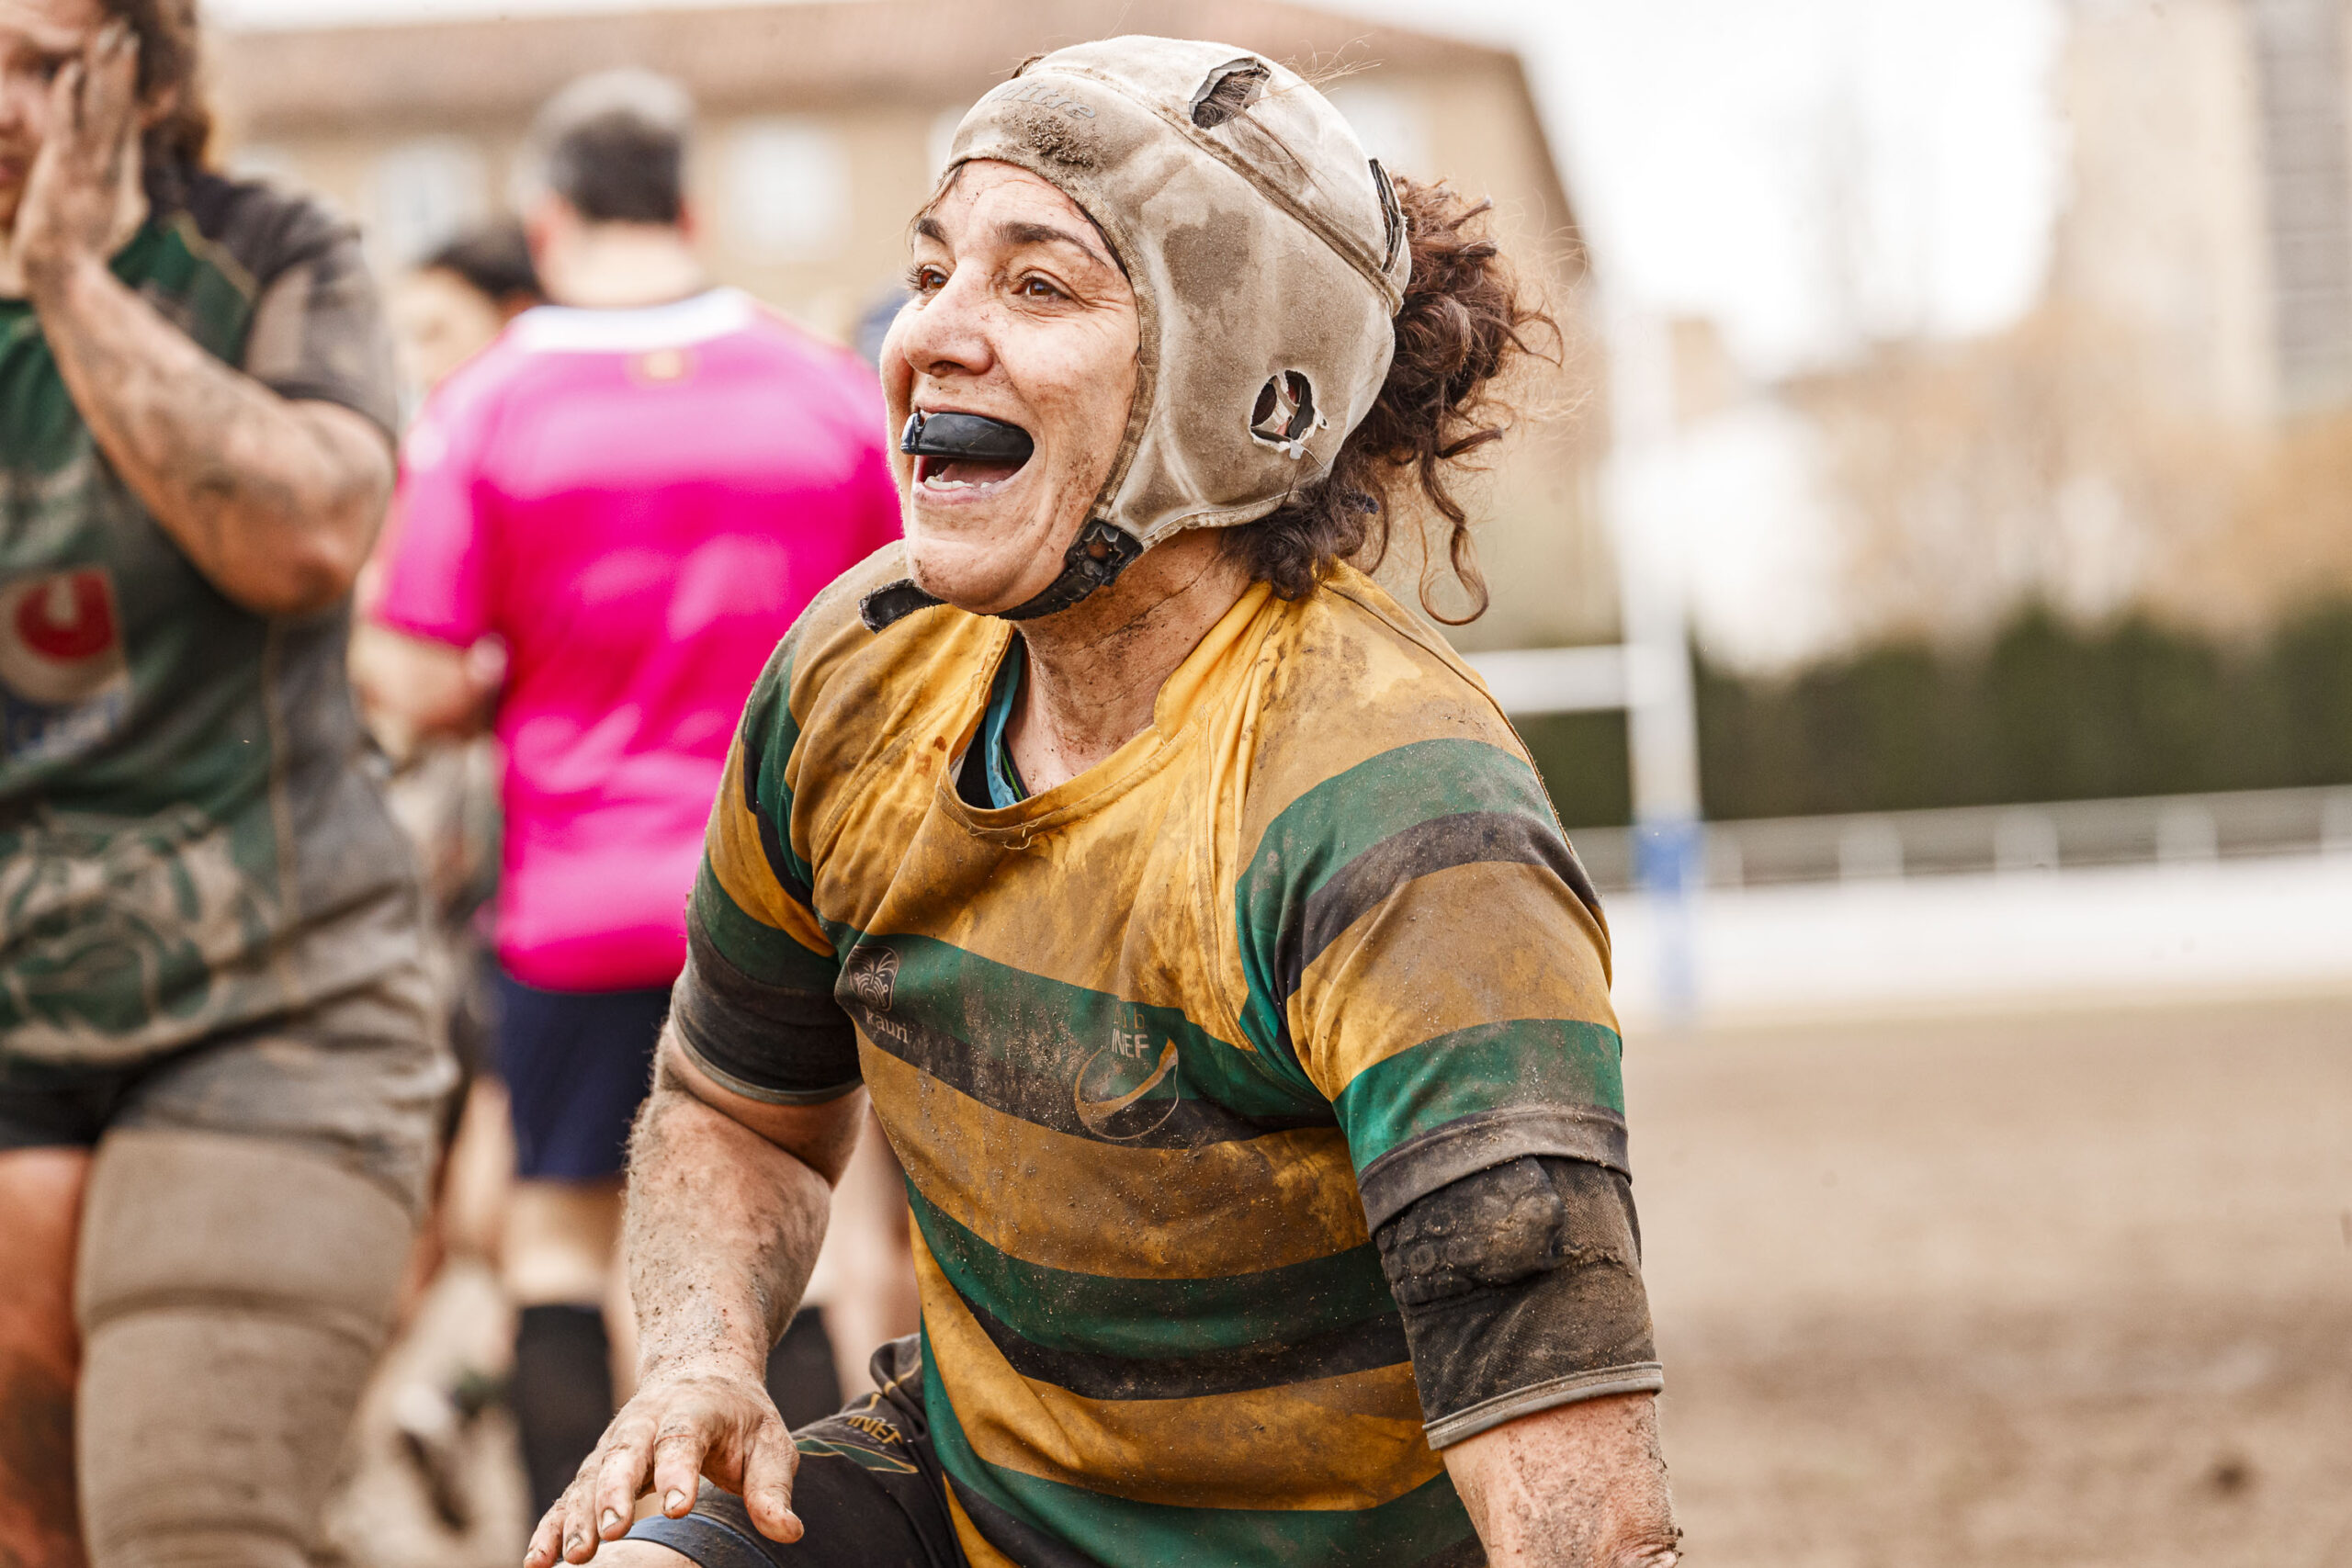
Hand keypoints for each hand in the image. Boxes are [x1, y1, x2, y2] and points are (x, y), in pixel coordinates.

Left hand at [15, 21, 138, 291]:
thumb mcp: (105, 202)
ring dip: (106, 72)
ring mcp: (89, 164)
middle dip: (121, 66)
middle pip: (117, 103)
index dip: (127, 80)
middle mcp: (107, 160)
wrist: (66, 269)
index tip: (128, 49)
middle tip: (125, 31)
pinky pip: (70, 126)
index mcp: (114, 163)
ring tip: (111, 39)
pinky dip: (72, 98)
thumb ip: (112, 172)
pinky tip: (73, 72)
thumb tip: (119, 150)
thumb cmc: (79, 241)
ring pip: (101, 108)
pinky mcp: (68, 171)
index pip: (123, 113)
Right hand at [523, 1365, 801, 1567]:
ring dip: (577, 1518)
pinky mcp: (595, 1471)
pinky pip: (567, 1500)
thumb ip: (772, 1487)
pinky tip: (536, 1563)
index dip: (679, 1472)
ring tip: (572, 1559)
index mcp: (691, 1411)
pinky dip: (550, 1528)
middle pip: (623, 1455)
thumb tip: (788, 1532)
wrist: (699, 1371)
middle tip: (611, 1532)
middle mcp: (643, 1425)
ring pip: (589, 1480)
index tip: (679, 1508)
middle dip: (614, 1494)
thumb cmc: (739, 1418)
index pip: (683, 1440)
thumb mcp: (770, 1442)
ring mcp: (613, 1447)